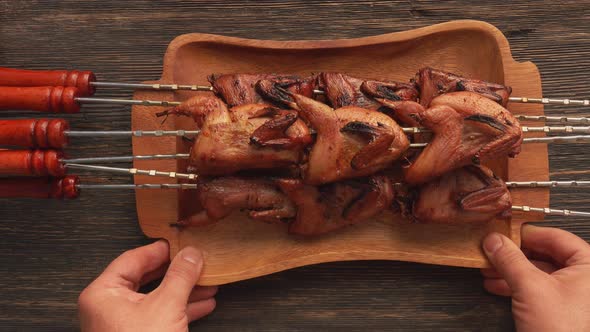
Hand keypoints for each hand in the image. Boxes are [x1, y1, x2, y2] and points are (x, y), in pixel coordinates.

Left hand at [78, 240, 216, 331]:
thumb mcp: (166, 306)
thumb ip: (180, 276)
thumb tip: (190, 254)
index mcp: (103, 294)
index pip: (132, 259)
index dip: (159, 250)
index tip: (179, 243)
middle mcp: (108, 308)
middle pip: (146, 279)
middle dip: (177, 273)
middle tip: (195, 261)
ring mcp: (122, 326)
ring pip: (157, 298)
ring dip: (184, 291)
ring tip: (207, 283)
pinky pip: (161, 315)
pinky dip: (182, 309)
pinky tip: (203, 305)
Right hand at [481, 225, 589, 331]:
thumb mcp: (530, 287)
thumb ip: (510, 259)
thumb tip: (495, 240)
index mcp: (589, 267)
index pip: (556, 237)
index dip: (526, 233)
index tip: (503, 232)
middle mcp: (585, 280)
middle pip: (545, 255)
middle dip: (514, 255)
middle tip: (493, 251)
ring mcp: (574, 296)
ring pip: (539, 273)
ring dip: (511, 270)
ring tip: (489, 269)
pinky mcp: (562, 311)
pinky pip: (538, 289)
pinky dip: (517, 286)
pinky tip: (497, 285)